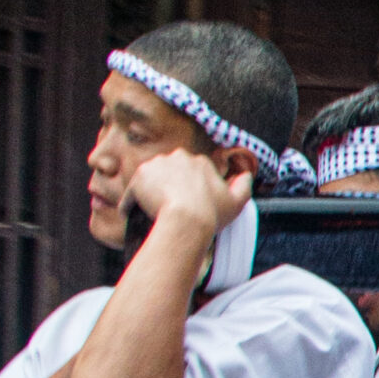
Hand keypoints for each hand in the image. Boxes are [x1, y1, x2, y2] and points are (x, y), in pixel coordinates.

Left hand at [124, 148, 249, 238]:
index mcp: (200, 161)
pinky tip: (136, 216)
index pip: (190, 171)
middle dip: (168, 187)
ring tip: (153, 213)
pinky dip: (131, 204)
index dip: (188, 188)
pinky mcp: (138, 177)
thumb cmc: (211, 213)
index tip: (187, 202)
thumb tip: (246, 174)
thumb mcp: (238, 200)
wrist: (186, 221)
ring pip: (150, 180)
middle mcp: (178, 157)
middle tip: (169, 208)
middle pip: (169, 172)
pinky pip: (131, 192)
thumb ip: (244, 184)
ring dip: (150, 193)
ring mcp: (157, 165)